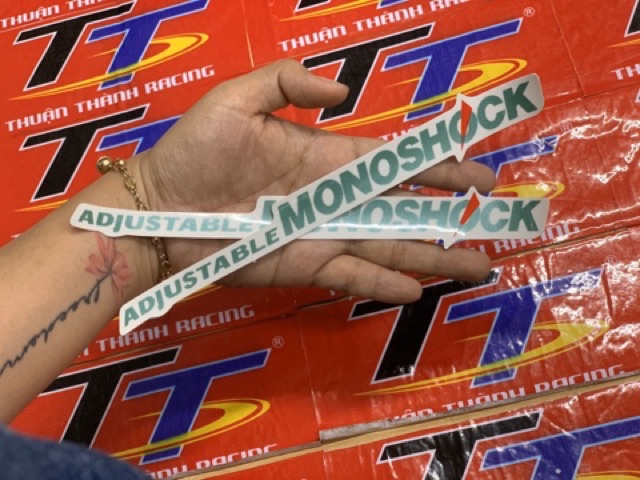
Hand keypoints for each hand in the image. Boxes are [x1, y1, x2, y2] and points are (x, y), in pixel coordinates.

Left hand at [137, 60, 494, 302]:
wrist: (161, 208)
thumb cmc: (195, 151)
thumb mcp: (238, 99)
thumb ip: (289, 82)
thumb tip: (344, 91)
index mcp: (328, 156)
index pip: (396, 162)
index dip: (439, 167)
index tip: (478, 174)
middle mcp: (335, 198)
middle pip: (406, 208)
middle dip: (451, 216)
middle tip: (496, 222)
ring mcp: (324, 235)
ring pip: (390, 246)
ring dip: (433, 256)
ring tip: (477, 265)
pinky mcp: (305, 266)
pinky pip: (354, 275)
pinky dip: (384, 282)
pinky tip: (417, 288)